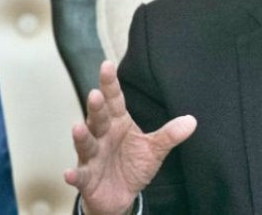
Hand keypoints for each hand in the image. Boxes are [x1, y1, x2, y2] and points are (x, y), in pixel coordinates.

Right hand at [64, 61, 196, 214]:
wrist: (121, 196)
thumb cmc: (132, 165)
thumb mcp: (154, 150)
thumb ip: (169, 135)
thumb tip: (192, 121)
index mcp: (118, 123)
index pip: (114, 100)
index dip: (110, 84)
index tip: (106, 65)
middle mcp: (102, 136)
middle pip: (98, 118)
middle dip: (96, 107)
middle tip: (95, 94)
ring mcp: (92, 156)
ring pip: (86, 143)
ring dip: (81, 136)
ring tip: (78, 127)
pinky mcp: (86, 178)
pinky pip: (79, 175)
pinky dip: (73, 175)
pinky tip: (69, 173)